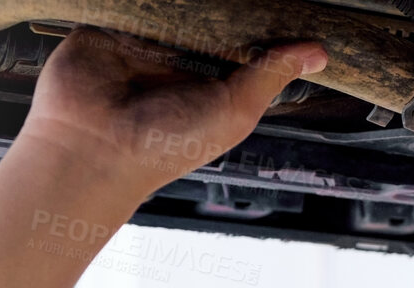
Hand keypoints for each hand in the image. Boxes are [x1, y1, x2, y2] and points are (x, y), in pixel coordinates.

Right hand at [17, 26, 327, 196]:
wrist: (95, 146)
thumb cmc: (168, 144)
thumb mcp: (234, 110)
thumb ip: (270, 74)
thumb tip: (319, 52)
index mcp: (215, 79)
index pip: (244, 36)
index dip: (261, 18)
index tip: (284, 1)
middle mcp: (182, 58)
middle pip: (212, 12)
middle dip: (228, 3)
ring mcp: (146, 38)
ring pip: (175, 2)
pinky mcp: (110, 24)